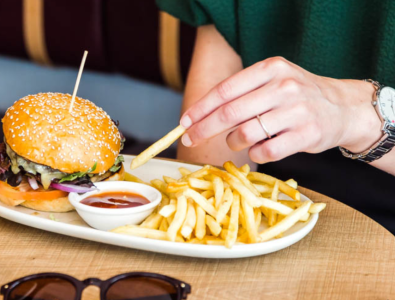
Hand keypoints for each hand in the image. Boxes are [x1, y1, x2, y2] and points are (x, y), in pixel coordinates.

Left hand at [179, 57, 381, 162]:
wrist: (344, 108)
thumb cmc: (296, 96)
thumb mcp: (272, 81)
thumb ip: (240, 93)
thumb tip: (197, 116)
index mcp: (271, 69)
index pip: (225, 90)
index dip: (200, 109)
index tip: (184, 122)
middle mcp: (284, 87)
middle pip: (229, 113)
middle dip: (203, 128)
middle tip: (189, 139)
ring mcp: (297, 111)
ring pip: (245, 133)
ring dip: (232, 142)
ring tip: (237, 140)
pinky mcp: (307, 135)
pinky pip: (265, 151)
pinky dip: (254, 153)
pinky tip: (257, 148)